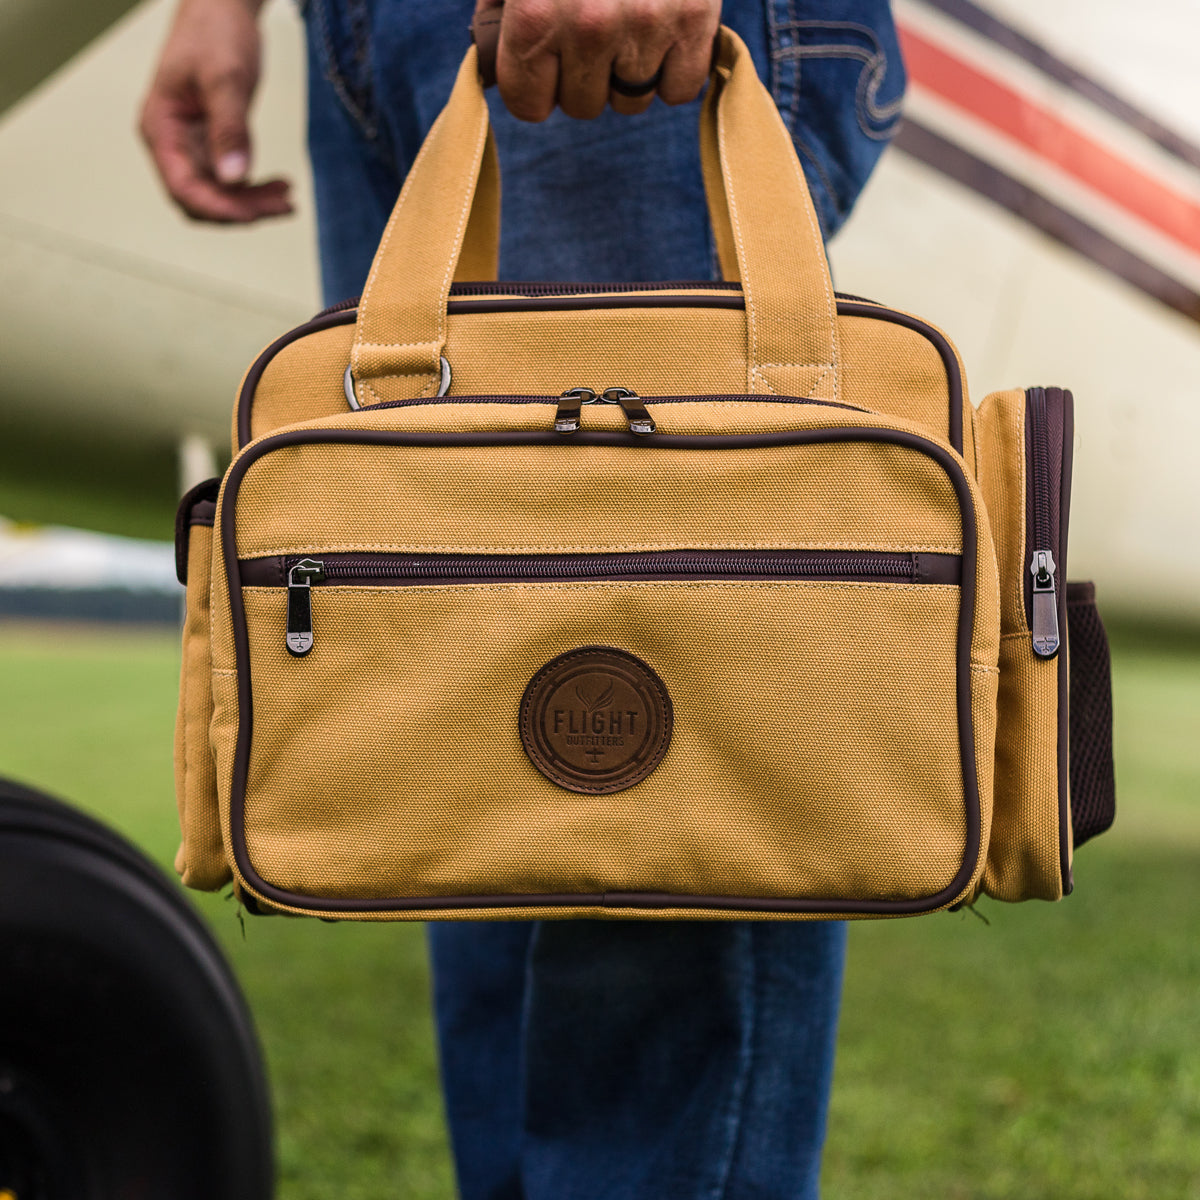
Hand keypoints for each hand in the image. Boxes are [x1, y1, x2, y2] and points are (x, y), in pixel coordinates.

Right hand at [139, 0, 292, 222]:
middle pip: (200, 198)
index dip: (219, 207)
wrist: (221, 6)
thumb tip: (234, 178)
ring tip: (289, 198)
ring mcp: (189, 145)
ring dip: (252, 203)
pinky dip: (254, 189)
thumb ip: (230, 129)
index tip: (256, 213)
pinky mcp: (209, 144)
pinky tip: (281, 186)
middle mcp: (169, 142)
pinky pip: (229, 181)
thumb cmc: (217, 32)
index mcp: (159, 127)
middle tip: (285, 204)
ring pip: (217, 194)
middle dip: (240, 209)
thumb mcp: (227, 79)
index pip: (182, 188)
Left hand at [477, 0, 720, 122]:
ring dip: (629, 71)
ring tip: (630, 19)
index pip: (528, 104)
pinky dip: (675, 68)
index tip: (546, 61)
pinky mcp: (695, 18)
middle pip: (583, 105)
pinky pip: (680, 88)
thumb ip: (498, 6)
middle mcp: (588, 28)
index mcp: (533, 16)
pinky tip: (664, 30)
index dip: (537, 84)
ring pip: (632, 100)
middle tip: (593, 25)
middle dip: (584, 74)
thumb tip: (494, 62)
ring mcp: (645, 26)